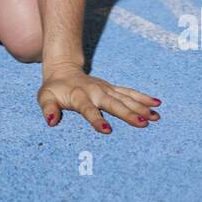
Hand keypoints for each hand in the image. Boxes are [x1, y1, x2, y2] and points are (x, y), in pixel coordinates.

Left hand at [38, 65, 160, 133]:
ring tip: (155, 116)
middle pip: (113, 104)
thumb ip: (48, 109)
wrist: (63, 70)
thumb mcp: (45, 97)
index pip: (89, 110)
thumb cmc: (54, 89)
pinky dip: (142, 98)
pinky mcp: (112, 89)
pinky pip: (129, 93)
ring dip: (141, 107)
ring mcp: (106, 89)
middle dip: (128, 113)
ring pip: (125, 98)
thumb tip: (51, 122)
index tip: (108, 131)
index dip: (97, 120)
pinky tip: (156, 104)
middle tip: (143, 123)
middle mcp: (96, 92)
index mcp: (79, 96)